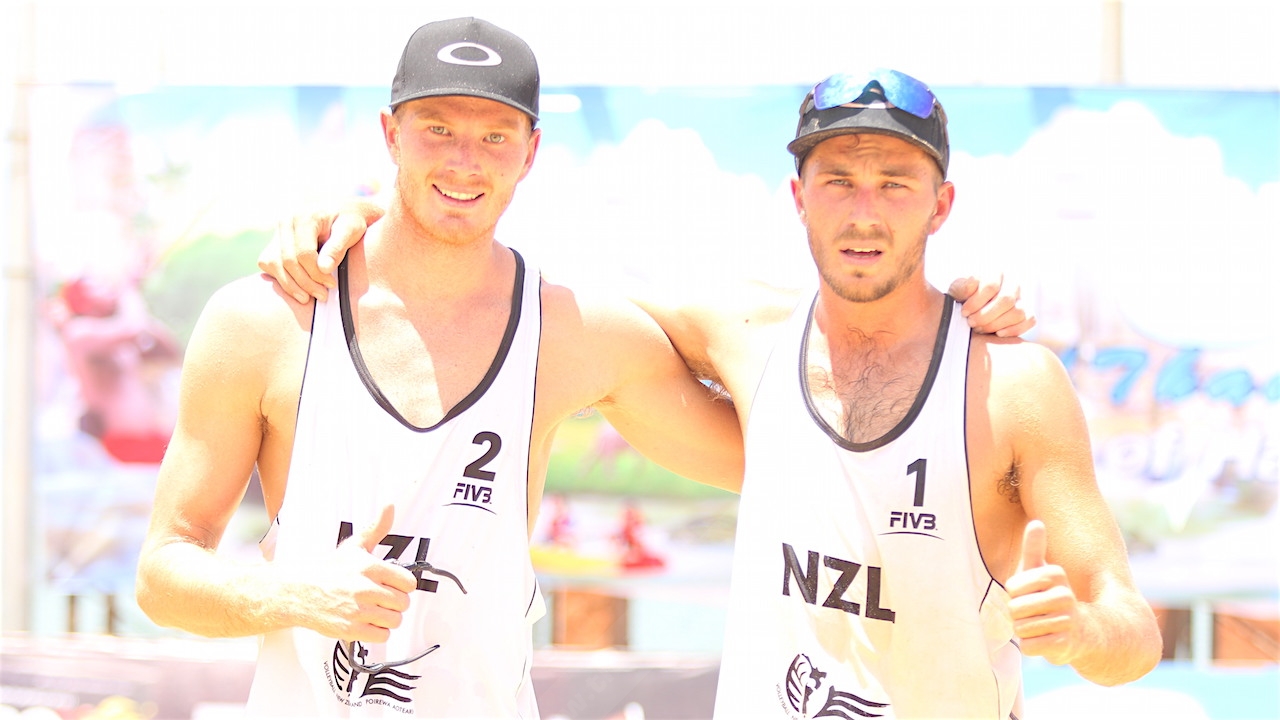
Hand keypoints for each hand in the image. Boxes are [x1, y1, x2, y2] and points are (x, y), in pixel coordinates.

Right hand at [257, 199, 383, 303]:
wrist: (342, 211)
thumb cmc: (350, 221)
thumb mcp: (352, 230)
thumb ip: (338, 247)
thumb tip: (324, 268)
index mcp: (305, 216)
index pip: (304, 253)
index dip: (316, 273)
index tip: (331, 285)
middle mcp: (286, 221)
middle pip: (288, 260)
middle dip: (305, 282)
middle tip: (322, 296)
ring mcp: (277, 231)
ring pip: (274, 263)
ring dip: (290, 285)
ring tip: (308, 298)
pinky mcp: (274, 240)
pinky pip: (268, 263)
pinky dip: (280, 278)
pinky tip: (297, 289)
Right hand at [295, 504, 416, 642]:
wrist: (297, 591)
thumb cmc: (328, 570)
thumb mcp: (354, 546)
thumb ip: (376, 528)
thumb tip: (389, 507)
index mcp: (369, 567)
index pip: (408, 582)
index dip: (403, 585)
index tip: (394, 585)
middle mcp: (365, 589)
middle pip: (403, 603)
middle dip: (395, 602)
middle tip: (381, 598)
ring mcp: (358, 611)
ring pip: (394, 620)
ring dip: (386, 617)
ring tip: (373, 609)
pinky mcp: (350, 630)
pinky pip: (381, 636)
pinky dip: (377, 632)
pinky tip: (366, 621)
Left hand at [948, 274, 1035, 337]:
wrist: (973, 309)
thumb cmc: (964, 298)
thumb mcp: (957, 291)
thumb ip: (962, 287)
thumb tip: (973, 282)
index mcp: (996, 273)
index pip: (991, 286)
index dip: (976, 301)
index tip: (964, 312)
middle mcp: (1013, 284)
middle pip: (1006, 300)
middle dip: (985, 315)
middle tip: (971, 323)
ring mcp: (1022, 299)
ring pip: (1018, 312)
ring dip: (997, 324)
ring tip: (980, 329)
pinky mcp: (1028, 313)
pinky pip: (1029, 321)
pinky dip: (1014, 329)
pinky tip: (997, 334)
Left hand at [1006, 520, 1080, 664]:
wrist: (1083, 632)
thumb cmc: (1051, 597)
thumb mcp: (1042, 572)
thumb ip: (1034, 549)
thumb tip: (1036, 522)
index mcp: (1055, 575)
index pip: (1013, 586)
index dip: (1014, 593)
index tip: (1029, 594)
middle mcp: (1064, 596)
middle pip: (1015, 608)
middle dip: (1017, 614)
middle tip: (1034, 613)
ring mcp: (1066, 621)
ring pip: (1020, 628)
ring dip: (1025, 630)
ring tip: (1041, 626)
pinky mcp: (1065, 645)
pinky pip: (1029, 646)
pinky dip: (1032, 646)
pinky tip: (1046, 640)